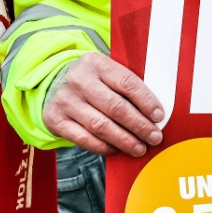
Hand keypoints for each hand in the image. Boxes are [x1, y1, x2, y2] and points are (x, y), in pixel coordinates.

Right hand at [43, 53, 165, 156]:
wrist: (52, 82)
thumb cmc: (91, 80)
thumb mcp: (105, 72)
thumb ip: (126, 86)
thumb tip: (154, 112)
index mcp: (96, 63)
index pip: (127, 83)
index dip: (146, 101)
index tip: (159, 116)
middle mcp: (79, 80)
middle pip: (115, 107)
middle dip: (139, 125)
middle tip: (154, 137)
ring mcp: (66, 101)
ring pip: (101, 126)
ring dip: (124, 140)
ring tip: (140, 148)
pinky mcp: (56, 120)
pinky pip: (84, 139)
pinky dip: (104, 147)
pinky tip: (117, 149)